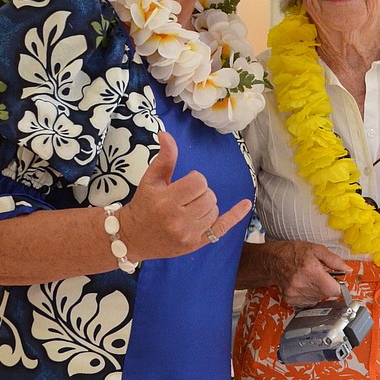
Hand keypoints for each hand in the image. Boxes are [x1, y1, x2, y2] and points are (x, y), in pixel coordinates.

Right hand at [120, 132, 251, 260]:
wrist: (133, 236)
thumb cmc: (143, 205)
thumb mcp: (151, 179)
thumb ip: (164, 158)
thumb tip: (166, 134)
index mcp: (167, 201)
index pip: (198, 182)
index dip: (193, 180)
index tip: (182, 185)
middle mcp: (178, 220)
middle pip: (209, 196)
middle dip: (200, 193)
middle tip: (184, 198)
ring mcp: (188, 235)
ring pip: (214, 210)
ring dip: (206, 206)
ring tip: (188, 209)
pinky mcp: (195, 244)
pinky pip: (221, 228)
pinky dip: (235, 216)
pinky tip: (246, 204)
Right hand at [266, 241, 350, 306]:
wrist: (272, 260)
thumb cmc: (293, 253)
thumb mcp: (316, 249)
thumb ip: (334, 260)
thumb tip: (347, 270)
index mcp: (312, 271)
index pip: (335, 290)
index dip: (338, 286)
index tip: (336, 282)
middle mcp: (303, 284)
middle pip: (326, 295)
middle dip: (326, 286)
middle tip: (319, 276)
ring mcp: (296, 294)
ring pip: (318, 299)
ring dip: (317, 291)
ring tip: (309, 279)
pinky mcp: (291, 299)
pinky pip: (307, 302)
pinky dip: (308, 295)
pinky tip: (303, 285)